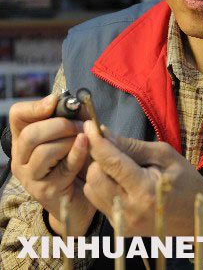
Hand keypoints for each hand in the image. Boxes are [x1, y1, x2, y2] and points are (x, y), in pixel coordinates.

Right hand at [10, 94, 96, 235]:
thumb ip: (74, 117)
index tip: (55, 102)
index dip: (35, 106)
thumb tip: (78, 103)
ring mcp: (31, 177)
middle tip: (79, 125)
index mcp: (24, 139)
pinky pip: (63, 167)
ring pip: (43, 152)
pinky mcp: (47, 192)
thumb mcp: (74, 133)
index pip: (17, 115)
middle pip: (29, 134)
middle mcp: (21, 158)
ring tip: (84, 139)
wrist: (80, 199)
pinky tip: (86, 144)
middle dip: (59, 124)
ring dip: (69, 141)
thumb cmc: (77, 161)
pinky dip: (77, 152)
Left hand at [83, 120, 202, 236]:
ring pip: (91, 189)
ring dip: (98, 171)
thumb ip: (132, 146)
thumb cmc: (185, 180)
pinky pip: (98, 200)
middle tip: (110, 147)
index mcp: (145, 190)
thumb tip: (104, 134)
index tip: (90, 124)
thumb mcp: (164, 155)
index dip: (97, 141)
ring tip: (118, 165)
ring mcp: (123, 222)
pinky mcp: (119, 227)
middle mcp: (130, 209)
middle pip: (94, 176)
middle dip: (98, 157)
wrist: (197, 216)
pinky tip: (119, 179)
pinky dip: (103, 185)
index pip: (110, 162)